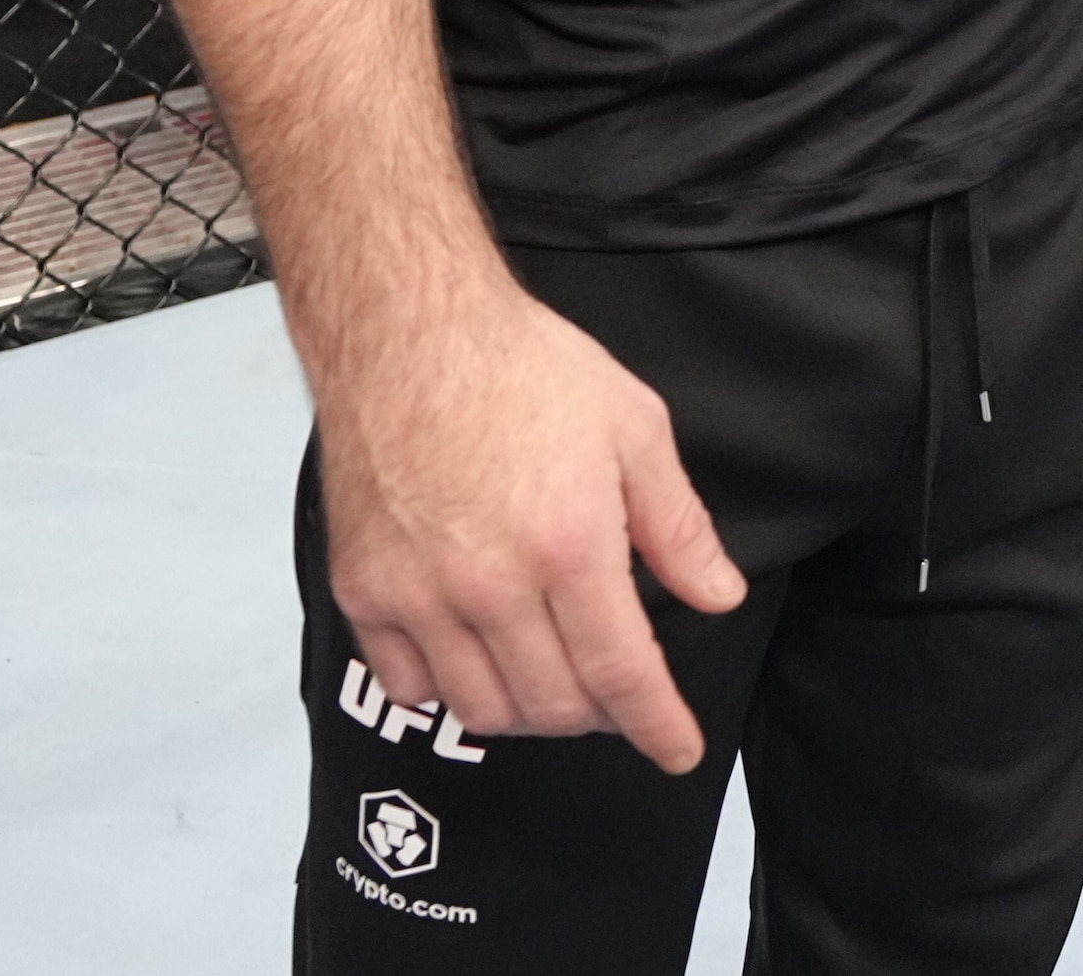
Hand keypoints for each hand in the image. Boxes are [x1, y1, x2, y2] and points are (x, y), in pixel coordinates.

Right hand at [311, 275, 747, 771]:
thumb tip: (718, 596)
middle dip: (599, 716)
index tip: (679, 750)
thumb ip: (678, 526)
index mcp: (570, 545)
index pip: (622, 673)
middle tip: (618, 694)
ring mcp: (419, 595)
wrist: (408, 333)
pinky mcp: (364, 592)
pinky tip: (480, 658)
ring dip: (530, 711)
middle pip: (554, 704)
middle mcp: (492, 585)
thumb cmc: (526, 369)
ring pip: (483, 708)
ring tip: (555, 678)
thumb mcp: (635, 428)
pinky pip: (412, 684)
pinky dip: (453, 691)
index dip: (657, 724)